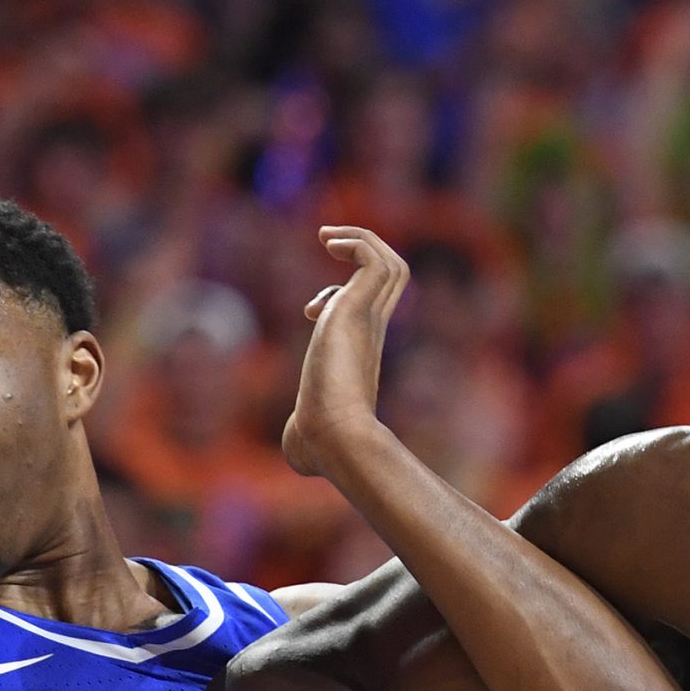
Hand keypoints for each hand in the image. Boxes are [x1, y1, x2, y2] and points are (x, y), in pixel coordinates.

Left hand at [281, 226, 409, 478]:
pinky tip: (328, 242)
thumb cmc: (319, 445)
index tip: (310, 310)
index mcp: (364, 353)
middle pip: (391, 276)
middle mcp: (374, 332)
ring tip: (327, 236)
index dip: (342, 295)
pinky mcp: (357, 310)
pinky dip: (355, 242)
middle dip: (364, 252)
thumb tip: (297, 454)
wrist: (334, 440)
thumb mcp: (308, 432)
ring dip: (362, 239)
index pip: (371, 309)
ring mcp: (370, 320)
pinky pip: (372, 258)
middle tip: (329, 243)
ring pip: (389, 262)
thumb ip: (304, 431)